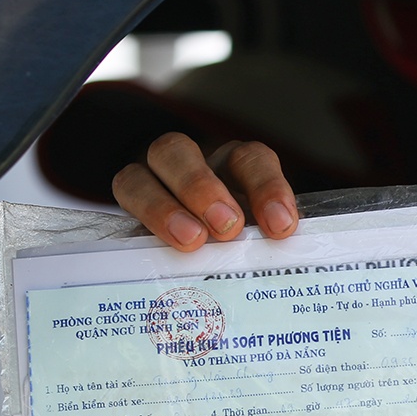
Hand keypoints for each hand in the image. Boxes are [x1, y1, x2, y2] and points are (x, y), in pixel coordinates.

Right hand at [112, 133, 298, 250]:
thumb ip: (271, 243)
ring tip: (191, 241)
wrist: (202, 265)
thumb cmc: (240, 250)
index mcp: (235, 169)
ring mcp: (157, 183)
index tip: (281, 227)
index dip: (266, 187)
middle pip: (179, 150)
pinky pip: (126, 195)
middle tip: (226, 228)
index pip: (250, 160)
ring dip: (164, 204)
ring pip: (143, 169)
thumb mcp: (260, 243)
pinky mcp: (133, 207)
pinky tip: (158, 249)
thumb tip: (290, 261)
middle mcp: (194, 168)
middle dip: (201, 186)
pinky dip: (144, 218)